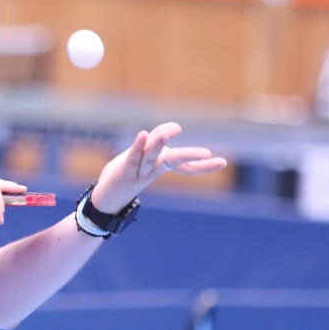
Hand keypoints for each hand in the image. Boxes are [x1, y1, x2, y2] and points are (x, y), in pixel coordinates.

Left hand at [91, 122, 226, 212]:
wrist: (105, 200)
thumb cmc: (125, 174)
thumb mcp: (142, 154)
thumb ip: (156, 140)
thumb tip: (174, 128)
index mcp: (161, 167)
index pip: (186, 167)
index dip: (203, 166)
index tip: (223, 163)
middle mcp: (153, 170)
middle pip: (174, 161)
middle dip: (190, 156)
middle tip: (207, 153)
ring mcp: (139, 173)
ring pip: (151, 157)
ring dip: (160, 143)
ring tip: (171, 130)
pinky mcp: (124, 173)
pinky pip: (132, 158)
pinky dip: (138, 147)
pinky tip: (143, 134)